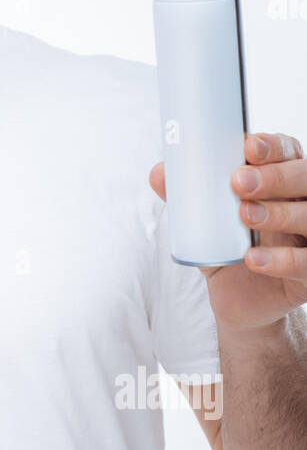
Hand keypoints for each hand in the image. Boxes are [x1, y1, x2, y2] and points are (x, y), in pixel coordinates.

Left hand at [149, 132, 306, 332]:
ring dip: (279, 213)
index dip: (272, 146)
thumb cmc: (230, 252)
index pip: (287, 152)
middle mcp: (305, 204)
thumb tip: (158, 172)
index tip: (248, 146)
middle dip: (275, 176)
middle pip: (306, 177)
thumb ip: (187, 200)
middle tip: (239, 182)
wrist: (242, 303)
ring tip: (245, 215)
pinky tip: (252, 259)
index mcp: (283, 183)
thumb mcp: (207, 225)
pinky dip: (282, 259)